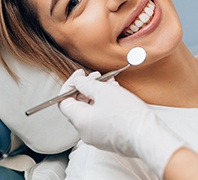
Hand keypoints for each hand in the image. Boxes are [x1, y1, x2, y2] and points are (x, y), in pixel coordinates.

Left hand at [59, 70, 184, 177]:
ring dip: (97, 94)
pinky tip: (115, 94)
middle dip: (86, 87)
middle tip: (96, 76)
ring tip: (109, 83)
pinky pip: (100, 118)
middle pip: (78, 105)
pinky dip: (104, 104)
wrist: (148, 136)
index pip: (63, 101)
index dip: (70, 85)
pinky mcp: (108, 138)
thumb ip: (86, 84)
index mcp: (80, 120)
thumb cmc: (127, 115)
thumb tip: (77, 81)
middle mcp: (85, 131)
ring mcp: (97, 136)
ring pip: (91, 110)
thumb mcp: (104, 92)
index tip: (79, 75)